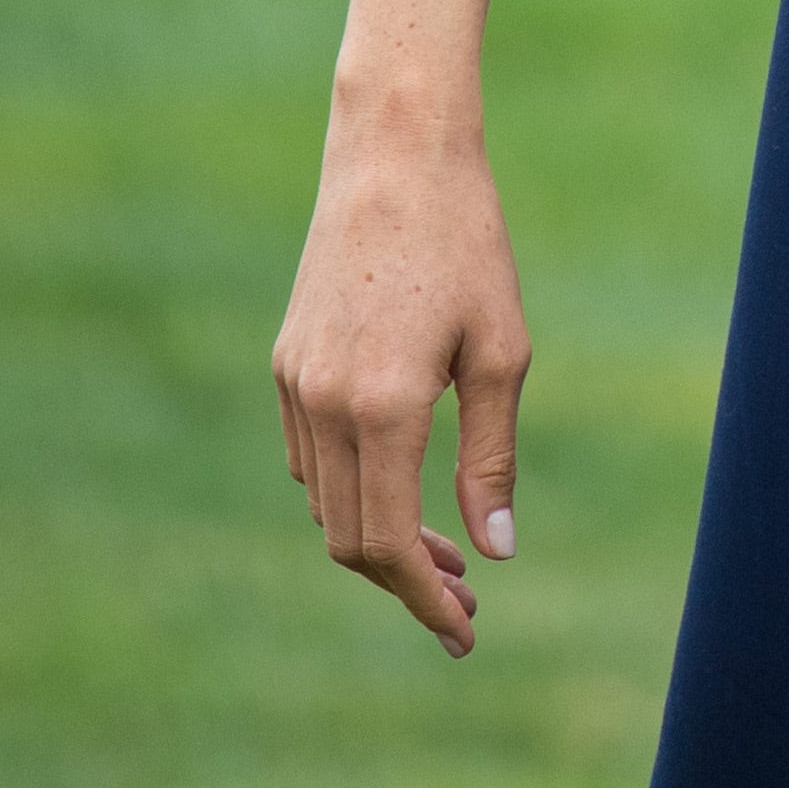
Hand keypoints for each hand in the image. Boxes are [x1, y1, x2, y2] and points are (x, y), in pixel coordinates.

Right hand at [273, 126, 529, 654]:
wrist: (395, 156)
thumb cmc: (467, 245)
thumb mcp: (502, 351)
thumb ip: (493, 457)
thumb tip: (498, 550)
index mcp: (383, 406)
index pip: (384, 544)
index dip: (421, 600)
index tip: (463, 631)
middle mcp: (324, 404)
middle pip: (349, 536)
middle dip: (404, 580)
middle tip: (466, 599)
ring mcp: (295, 383)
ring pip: (324, 501)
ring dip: (376, 538)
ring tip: (445, 551)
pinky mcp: (286, 361)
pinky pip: (309, 456)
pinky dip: (350, 490)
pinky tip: (401, 485)